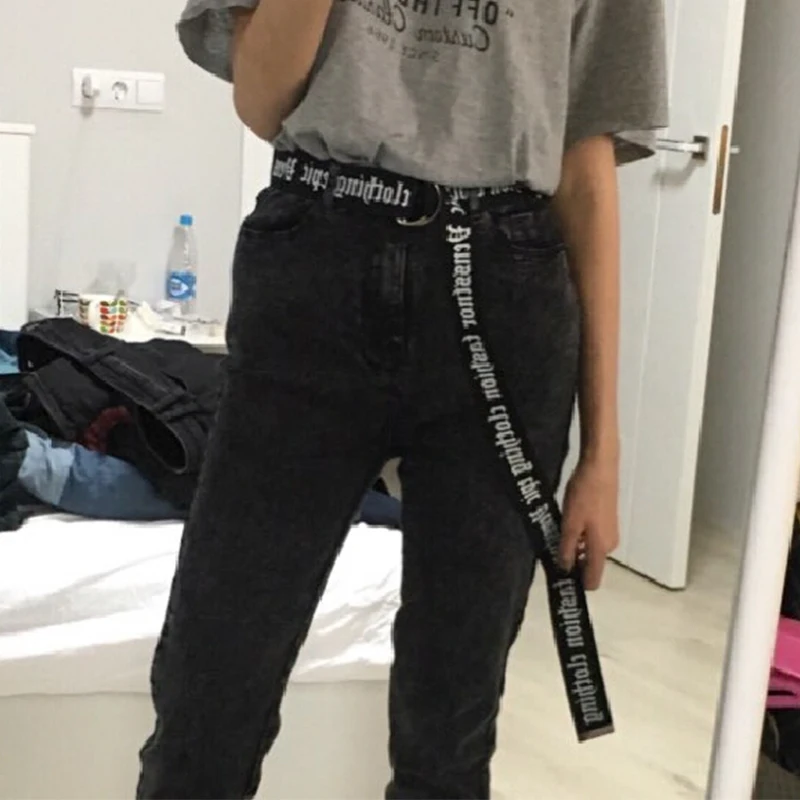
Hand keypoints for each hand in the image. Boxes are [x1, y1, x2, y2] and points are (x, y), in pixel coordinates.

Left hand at [559, 456, 619, 589]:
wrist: (600, 467)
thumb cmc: (584, 495)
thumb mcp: (569, 524)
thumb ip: (566, 549)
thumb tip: (564, 570)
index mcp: (601, 549)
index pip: (592, 581)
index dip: (576, 582)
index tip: (559, 577)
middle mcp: (609, 545)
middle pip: (589, 565)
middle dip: (572, 560)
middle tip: (552, 546)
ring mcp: (610, 532)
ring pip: (589, 549)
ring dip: (574, 544)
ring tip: (558, 528)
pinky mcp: (608, 520)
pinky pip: (591, 537)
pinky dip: (579, 533)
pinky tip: (567, 518)